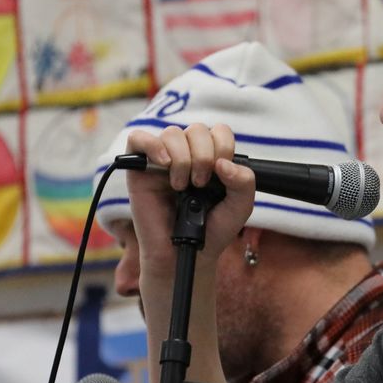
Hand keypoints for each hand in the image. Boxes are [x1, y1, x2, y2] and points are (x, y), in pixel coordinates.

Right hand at [124, 124, 255, 278]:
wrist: (186, 253)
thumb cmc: (211, 230)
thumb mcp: (239, 208)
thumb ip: (244, 183)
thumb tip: (224, 163)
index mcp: (211, 158)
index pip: (218, 131)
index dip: (223, 146)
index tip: (221, 173)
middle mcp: (186, 155)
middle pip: (196, 130)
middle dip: (204, 155)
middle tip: (201, 184)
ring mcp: (161, 160)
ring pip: (171, 133)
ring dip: (182, 159)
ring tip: (182, 186)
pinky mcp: (138, 168)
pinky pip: (138, 138)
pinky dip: (153, 146)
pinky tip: (165, 166)